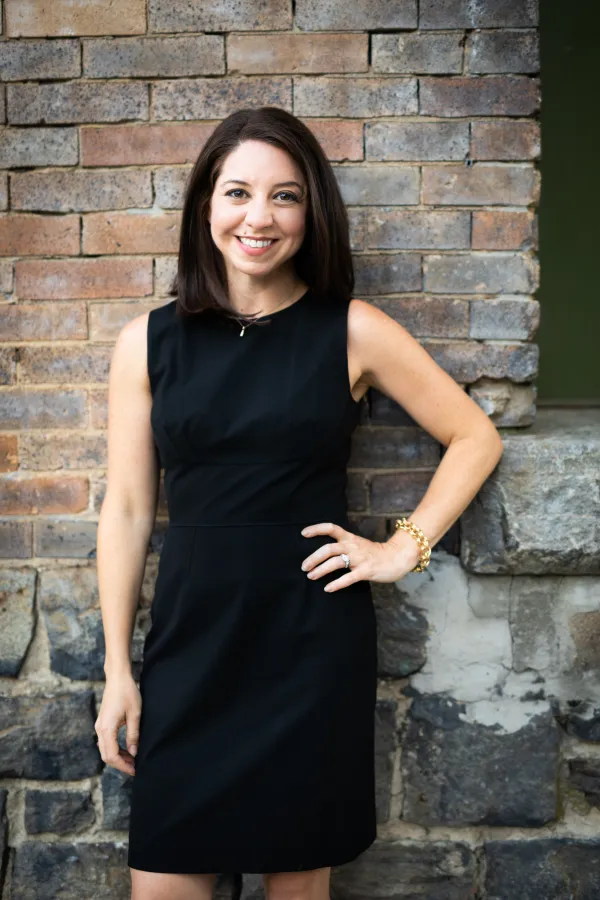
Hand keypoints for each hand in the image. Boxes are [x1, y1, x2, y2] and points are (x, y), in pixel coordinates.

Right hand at [94, 672, 140, 776]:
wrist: (117, 677)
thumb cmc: (127, 693)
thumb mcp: (135, 715)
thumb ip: (133, 735)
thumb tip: (134, 753)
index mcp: (107, 729)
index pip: (112, 756)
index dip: (123, 765)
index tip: (135, 770)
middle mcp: (100, 729)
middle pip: (106, 755)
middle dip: (120, 764)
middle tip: (135, 767)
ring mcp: (100, 726)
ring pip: (105, 749)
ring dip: (118, 757)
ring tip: (132, 760)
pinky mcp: (102, 722)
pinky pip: (106, 741)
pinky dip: (115, 748)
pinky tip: (127, 749)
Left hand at [300, 521, 421, 592]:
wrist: (398, 557)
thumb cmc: (376, 553)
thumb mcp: (358, 545)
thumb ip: (344, 547)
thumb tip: (324, 554)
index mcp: (350, 538)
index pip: (331, 528)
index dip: (316, 529)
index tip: (303, 533)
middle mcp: (353, 546)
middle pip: (329, 548)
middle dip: (314, 557)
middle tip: (303, 567)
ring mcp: (360, 558)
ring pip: (336, 562)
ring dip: (321, 569)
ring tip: (311, 576)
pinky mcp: (366, 571)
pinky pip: (349, 578)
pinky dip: (337, 583)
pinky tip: (328, 588)